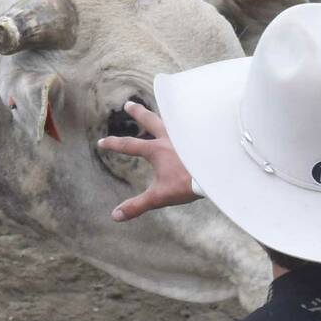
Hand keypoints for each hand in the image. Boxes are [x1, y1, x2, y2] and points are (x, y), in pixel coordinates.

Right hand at [100, 101, 197, 222]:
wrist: (218, 174)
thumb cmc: (188, 183)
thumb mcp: (160, 196)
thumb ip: (138, 205)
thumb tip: (115, 215)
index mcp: (156, 150)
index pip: (129, 145)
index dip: (113, 144)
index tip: (101, 142)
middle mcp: (170, 137)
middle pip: (150, 121)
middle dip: (137, 113)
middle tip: (128, 104)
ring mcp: (186, 135)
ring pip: (172, 119)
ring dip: (165, 114)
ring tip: (163, 105)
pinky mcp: (202, 135)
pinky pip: (193, 124)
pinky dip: (189, 120)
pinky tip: (193, 121)